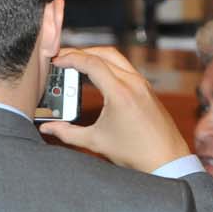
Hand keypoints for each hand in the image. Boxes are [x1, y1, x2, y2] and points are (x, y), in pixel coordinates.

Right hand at [39, 46, 190, 173]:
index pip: (91, 63)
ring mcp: (142, 83)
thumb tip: (47, 128)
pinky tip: (97, 75)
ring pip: (116, 57)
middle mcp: (133, 82)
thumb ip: (67, 133)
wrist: (166, 159)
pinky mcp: (146, 88)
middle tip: (63, 57)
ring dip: (95, 56)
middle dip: (81, 52)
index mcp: (120, 93)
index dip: (70, 58)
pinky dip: (108, 65)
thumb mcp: (95, 142)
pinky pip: (125, 67)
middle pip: (103, 53)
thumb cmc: (135, 153)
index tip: (56, 60)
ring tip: (78, 63)